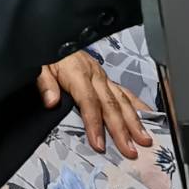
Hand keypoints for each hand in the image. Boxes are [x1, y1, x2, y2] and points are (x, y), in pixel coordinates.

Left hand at [37, 52, 153, 158]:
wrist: (53, 38)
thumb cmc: (48, 55)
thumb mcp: (39, 66)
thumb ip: (45, 83)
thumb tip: (51, 101)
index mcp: (77, 72)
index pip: (89, 102)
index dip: (94, 124)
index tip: (99, 144)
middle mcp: (94, 75)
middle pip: (110, 104)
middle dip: (122, 129)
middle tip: (130, 150)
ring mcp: (103, 77)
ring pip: (122, 99)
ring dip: (135, 121)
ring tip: (145, 139)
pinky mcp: (106, 79)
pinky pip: (125, 92)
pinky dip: (138, 105)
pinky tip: (149, 116)